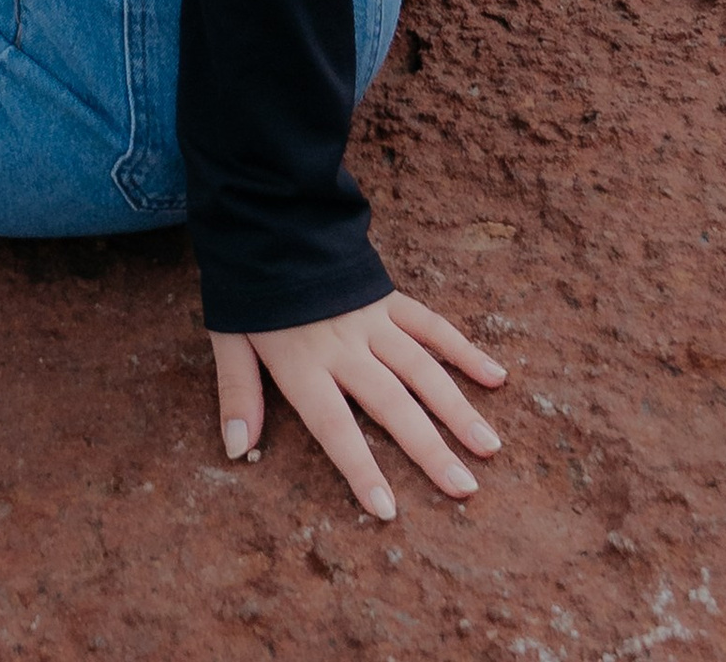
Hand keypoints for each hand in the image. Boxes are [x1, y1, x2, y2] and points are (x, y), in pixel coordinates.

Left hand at [210, 291, 505, 520]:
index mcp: (303, 364)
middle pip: (392, 404)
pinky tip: (495, 376)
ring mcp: (371, 321)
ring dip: (457, 408)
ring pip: (421, 369)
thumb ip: (237, 393)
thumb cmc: (250, 289)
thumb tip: (236, 450)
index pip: (334, 427)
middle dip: (430, 449)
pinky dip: (463, 350)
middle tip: (465, 488)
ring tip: (489, 447)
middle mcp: (343, 347)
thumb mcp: (230, 338)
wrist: (268, 216)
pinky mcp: (389, 298)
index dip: (359, 468)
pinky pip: (431, 326)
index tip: (387, 509)